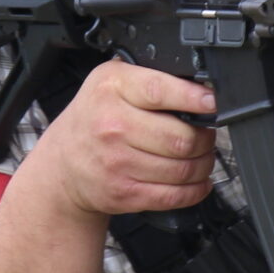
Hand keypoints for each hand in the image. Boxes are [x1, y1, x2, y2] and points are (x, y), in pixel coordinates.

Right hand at [34, 59, 218, 216]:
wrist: (62, 165)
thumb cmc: (94, 119)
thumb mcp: (109, 82)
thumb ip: (148, 77)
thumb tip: (198, 85)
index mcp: (111, 89)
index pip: (159, 91)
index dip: (193, 98)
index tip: (211, 103)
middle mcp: (112, 126)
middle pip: (181, 137)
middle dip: (205, 138)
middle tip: (206, 134)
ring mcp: (117, 163)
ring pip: (183, 168)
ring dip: (204, 164)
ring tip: (202, 157)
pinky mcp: (124, 193)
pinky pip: (174, 195)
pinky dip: (196, 190)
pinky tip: (198, 181)